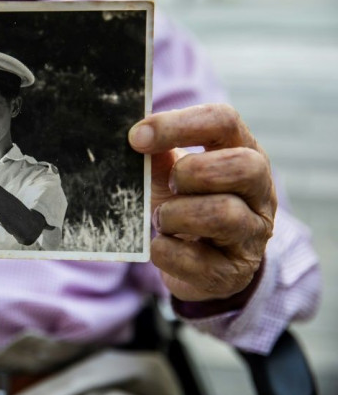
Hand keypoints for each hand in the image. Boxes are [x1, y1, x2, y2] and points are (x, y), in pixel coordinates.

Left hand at [129, 104, 275, 301]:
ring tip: (161, 219)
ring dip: (175, 215)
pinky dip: (167, 252)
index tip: (137, 136)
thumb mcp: (171, 175)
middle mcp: (259, 192)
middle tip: (168, 186)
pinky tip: (161, 246)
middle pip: (242, 166)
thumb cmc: (185, 205)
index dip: (178, 124)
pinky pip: (199, 262)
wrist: (200, 266)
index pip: (223, 120)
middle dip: (190, 173)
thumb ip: (157, 155)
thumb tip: (135, 135)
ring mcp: (252, 234)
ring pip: (223, 214)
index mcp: (242, 152)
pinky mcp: (233, 273)